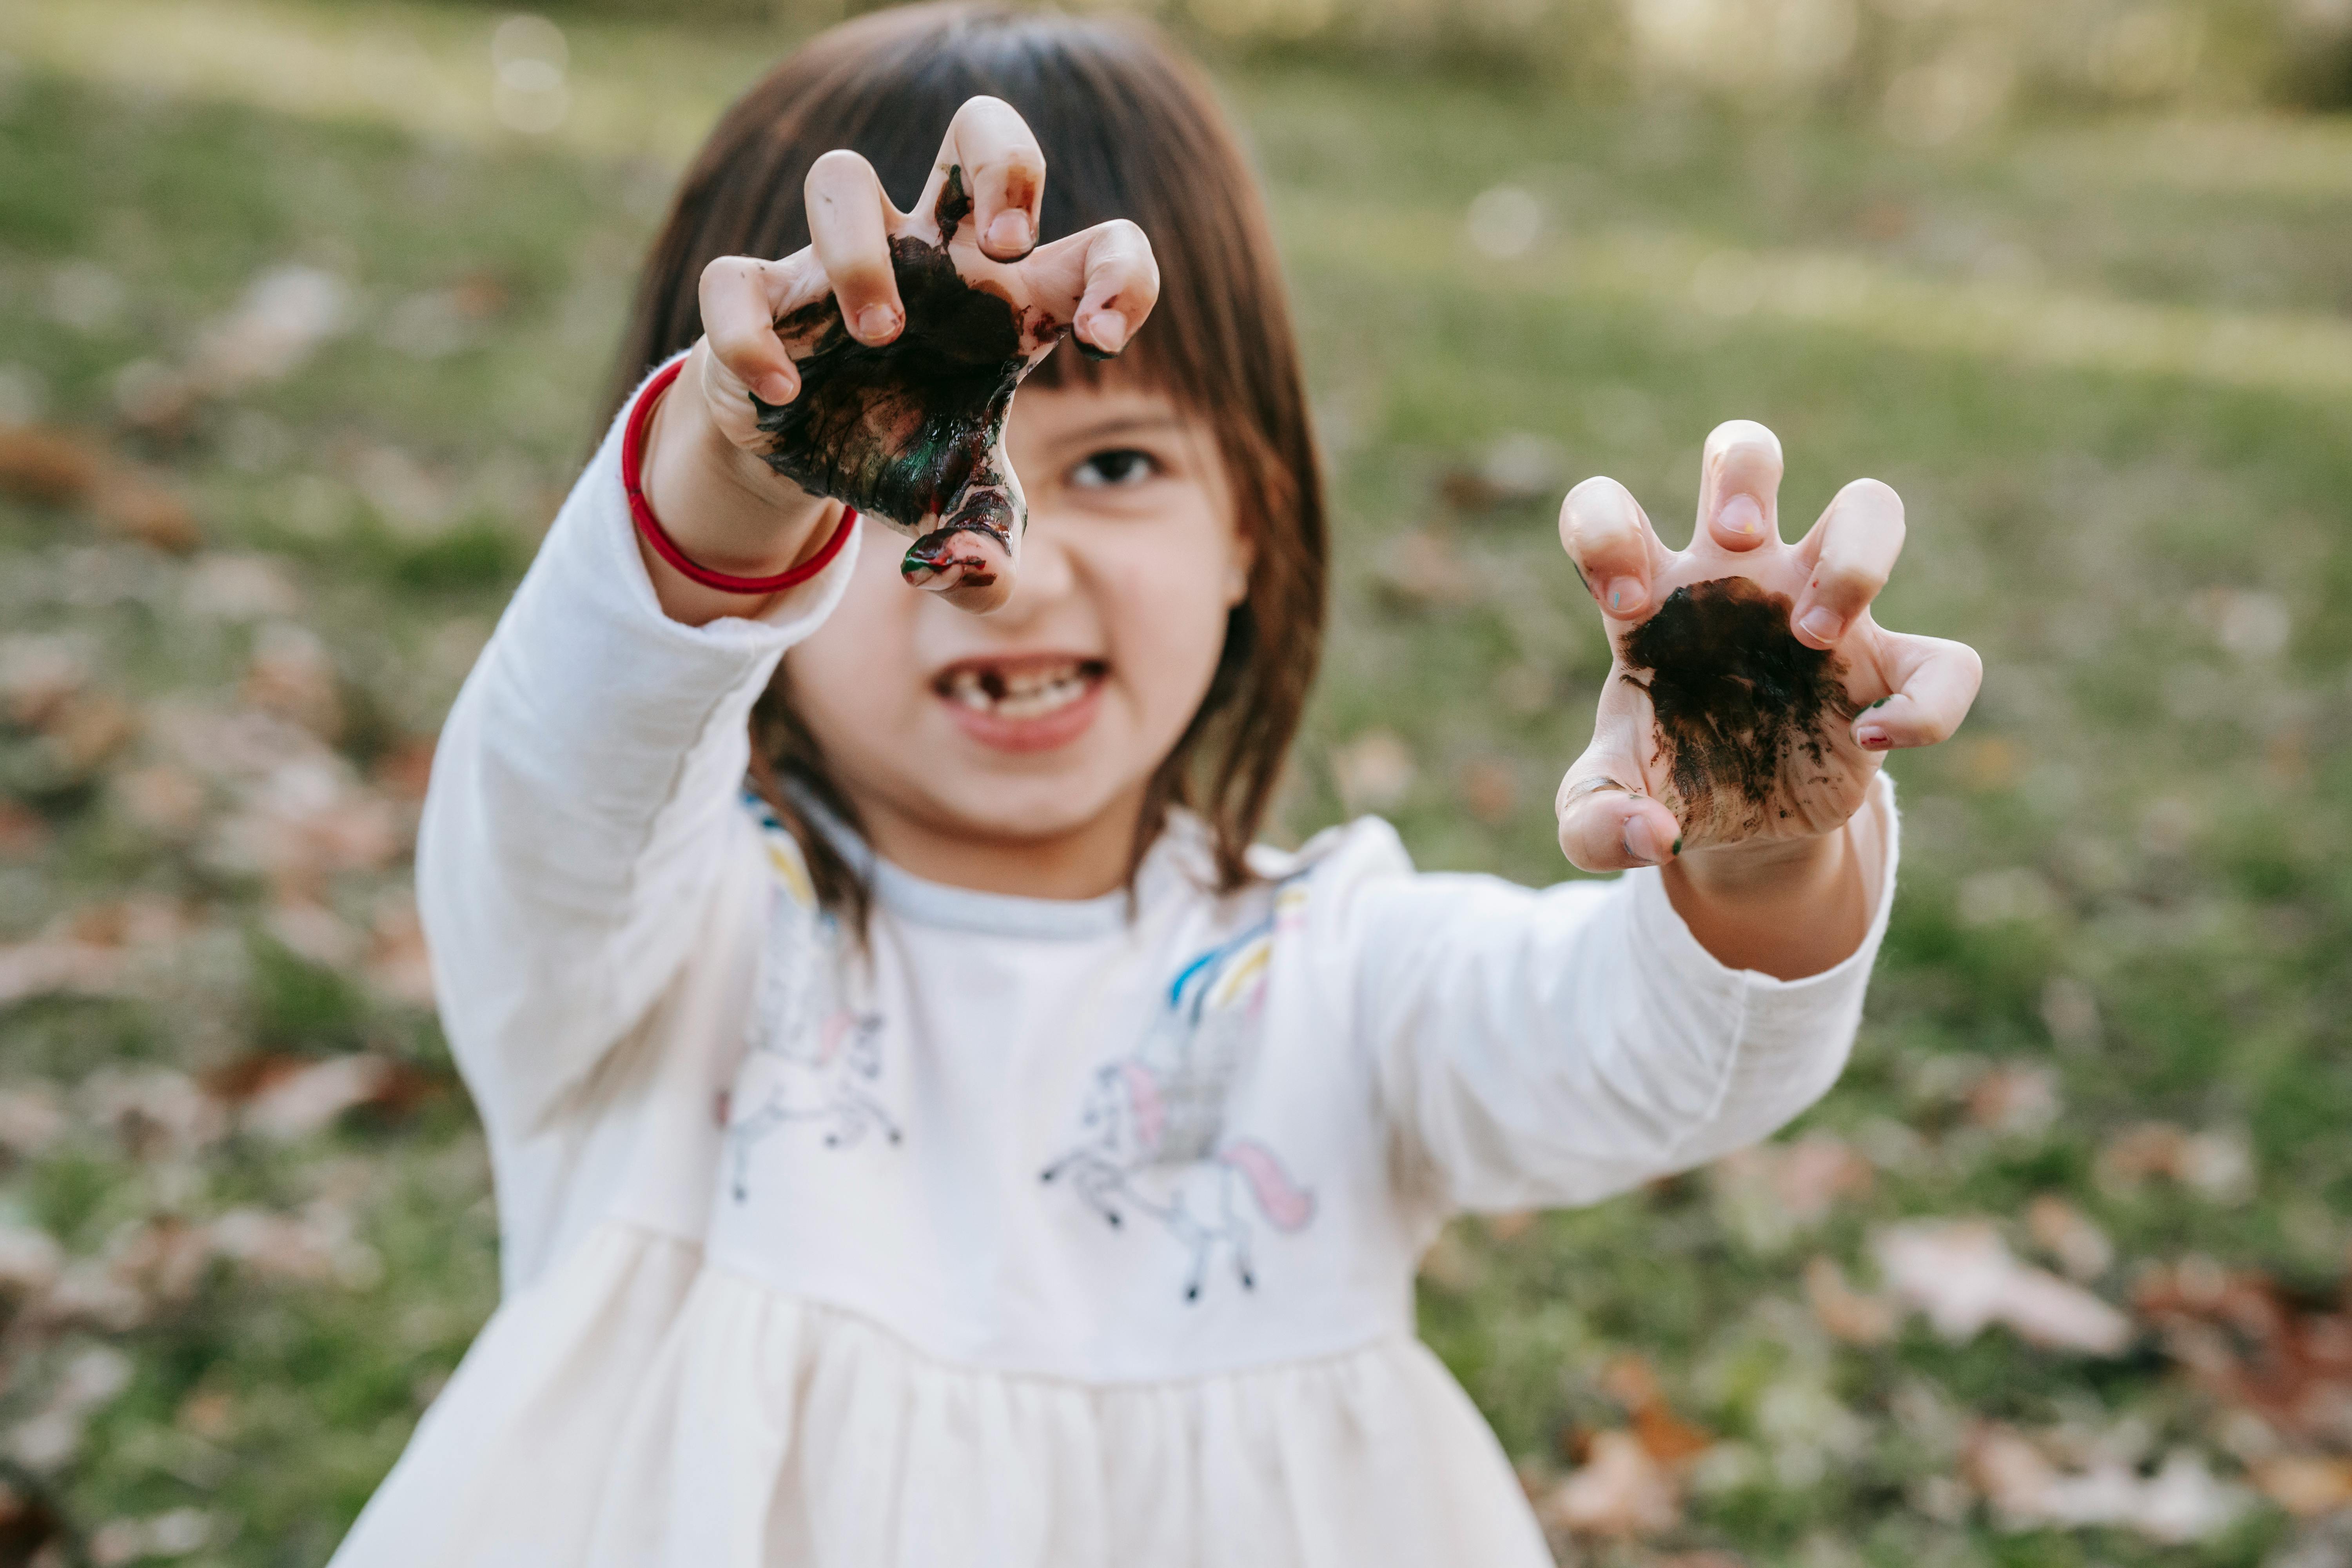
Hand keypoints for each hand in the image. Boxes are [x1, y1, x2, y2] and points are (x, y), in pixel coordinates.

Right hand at [657, 94, 1158, 617]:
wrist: (804, 455)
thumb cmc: (903, 451)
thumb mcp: (961, 511)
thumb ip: (988, 551)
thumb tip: (973, 577)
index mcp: (1006, 299)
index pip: (1097, 244)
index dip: (1119, 273)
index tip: (1104, 339)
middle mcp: (928, 259)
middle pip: (976, 130)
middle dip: (1002, 166)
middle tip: (1004, 250)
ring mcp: (833, 269)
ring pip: (840, 181)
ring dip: (862, 254)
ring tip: (881, 337)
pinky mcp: (756, 300)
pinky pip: (737, 282)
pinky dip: (755, 338)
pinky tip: (789, 395)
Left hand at [1553, 420, 1981, 873]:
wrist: (1733, 826)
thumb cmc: (1664, 783)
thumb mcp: (1601, 816)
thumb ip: (1594, 825)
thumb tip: (1648, 834)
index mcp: (1655, 595)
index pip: (1609, 508)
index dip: (1606, 528)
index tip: (1622, 602)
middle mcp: (1741, 581)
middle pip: (1747, 450)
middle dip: (1744, 473)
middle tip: (1736, 540)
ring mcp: (1823, 612)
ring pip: (1870, 506)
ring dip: (1853, 557)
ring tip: (1812, 636)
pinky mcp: (1888, 672)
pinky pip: (1949, 660)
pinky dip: (1926, 704)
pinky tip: (1871, 738)